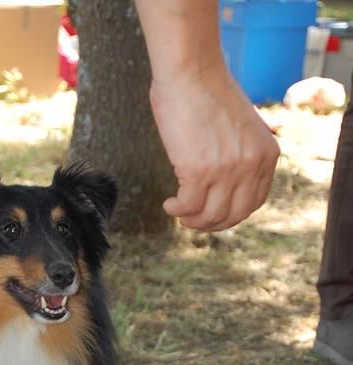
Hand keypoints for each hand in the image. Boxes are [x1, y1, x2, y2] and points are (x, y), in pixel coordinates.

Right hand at [149, 65, 279, 230]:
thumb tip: (225, 185)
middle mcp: (251, 165)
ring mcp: (226, 170)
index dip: (232, 215)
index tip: (214, 214)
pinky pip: (188, 207)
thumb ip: (241, 155)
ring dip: (192, 221)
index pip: (254, 202)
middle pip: (234, 215)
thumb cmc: (209, 91)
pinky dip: (177, 210)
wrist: (191, 70)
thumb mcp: (242, 127)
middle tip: (194, 220)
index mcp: (266, 154)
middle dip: (212, 224)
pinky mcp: (199, 171)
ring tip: (179, 213)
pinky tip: (169, 204)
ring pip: (210, 216)